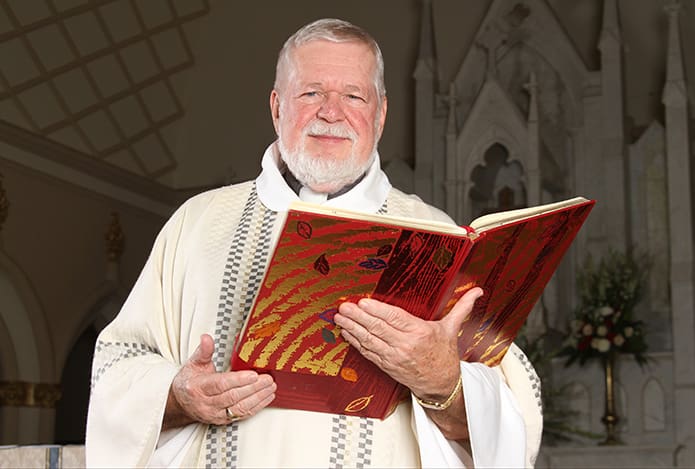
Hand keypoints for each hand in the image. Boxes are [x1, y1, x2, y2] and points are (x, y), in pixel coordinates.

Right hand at [163, 334, 276, 429]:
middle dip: (253, 388)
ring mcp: (215, 414)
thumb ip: (203, 351)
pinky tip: (266, 397)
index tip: (253, 374)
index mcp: (198, 388)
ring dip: (258, 398)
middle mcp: (206, 404)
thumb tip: (207, 337)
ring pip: (239, 408)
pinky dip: (256, 407)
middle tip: (267, 379)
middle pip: (233, 397)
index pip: (220, 385)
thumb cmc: (189, 382)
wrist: (181, 404)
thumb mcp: (193, 364)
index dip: (238, 380)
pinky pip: (242, 415)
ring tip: (270, 387)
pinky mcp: (223, 421)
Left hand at [334, 287, 483, 399]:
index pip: (395, 318)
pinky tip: (346, 333)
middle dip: (358, 317)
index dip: (377, 310)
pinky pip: (368, 353)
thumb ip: (461, 307)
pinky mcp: (387, 366)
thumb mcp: (452, 329)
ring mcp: (394, 357)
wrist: (443, 386)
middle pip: (378, 328)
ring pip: (369, 341)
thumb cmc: (445, 356)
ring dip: (352, 329)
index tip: (363, 301)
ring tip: (339, 317)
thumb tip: (477, 291)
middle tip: (343, 307)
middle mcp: (405, 345)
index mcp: (420, 332)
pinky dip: (355, 343)